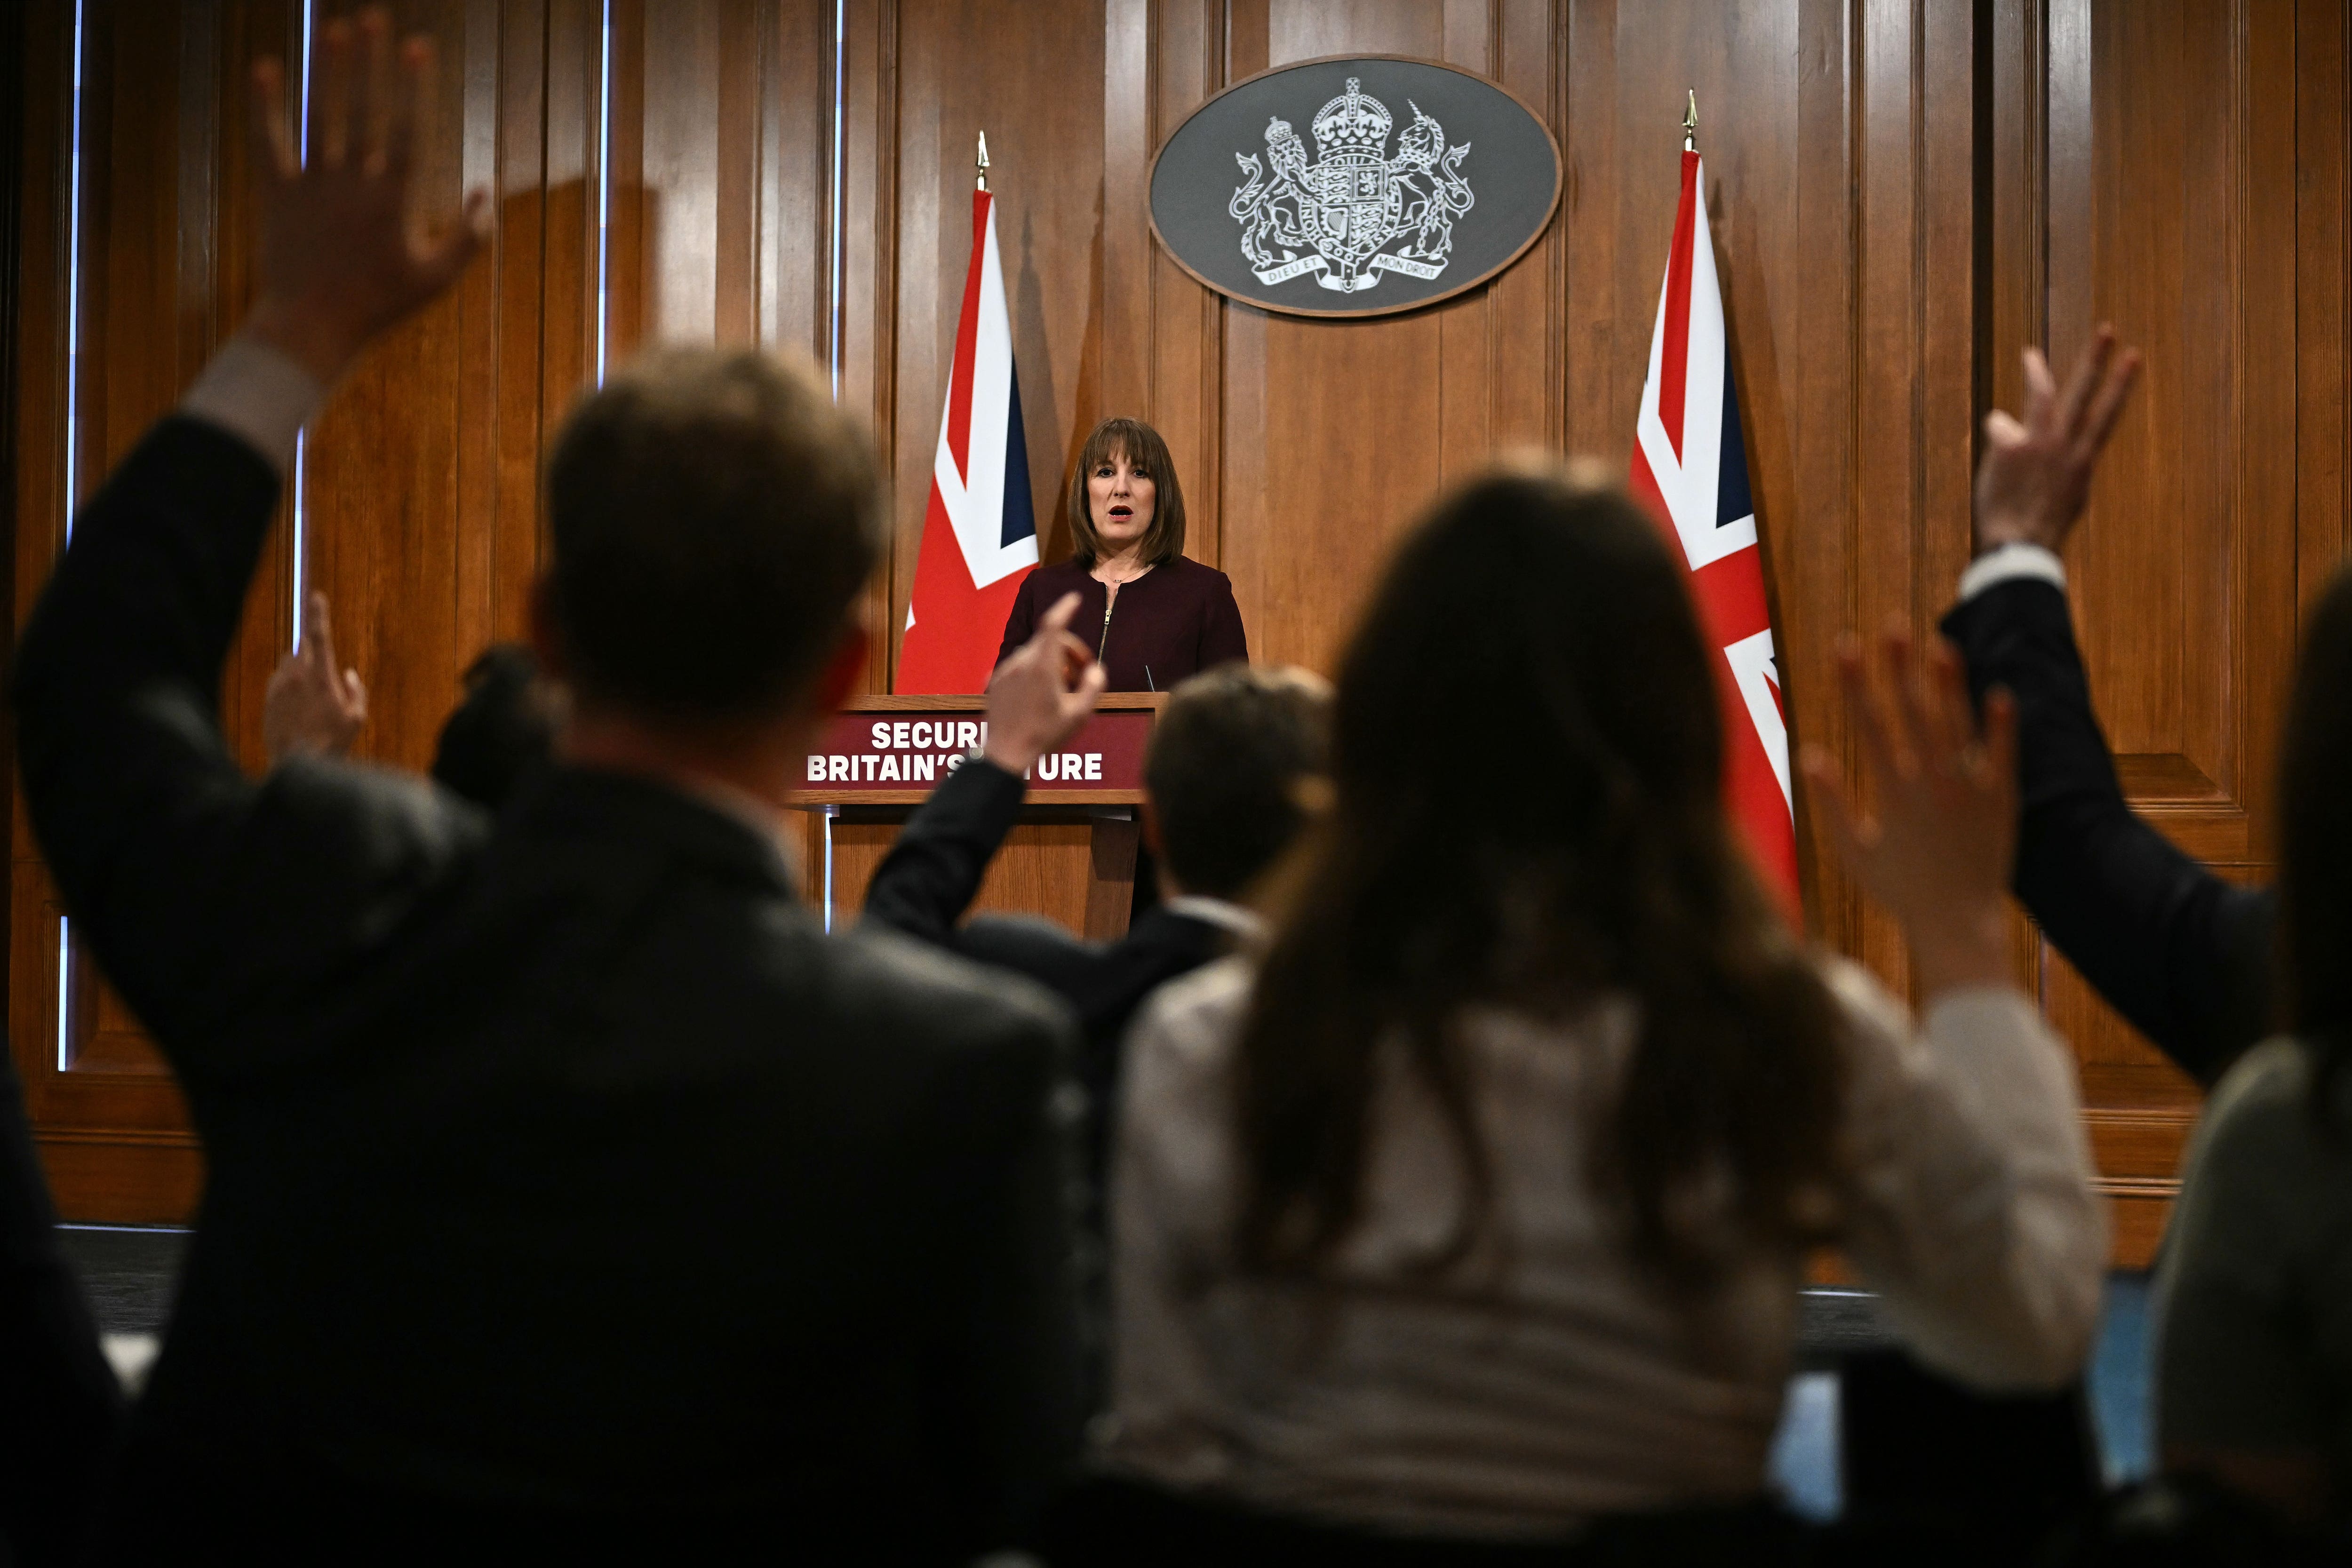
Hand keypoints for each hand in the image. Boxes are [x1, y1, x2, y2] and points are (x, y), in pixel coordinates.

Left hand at [241, 9, 488, 385]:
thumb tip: (488, 195)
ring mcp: (312, 185)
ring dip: (328, 69)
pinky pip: (269, 141)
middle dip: (371, 60)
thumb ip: (470, 240)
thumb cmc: (379, 308)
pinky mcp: (277, 194)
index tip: (418, 44)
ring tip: (336, 29)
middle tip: (375, 18)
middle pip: (364, 109)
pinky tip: (265, 66)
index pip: (406, 129)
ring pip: (322, 116)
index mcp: (392, 200)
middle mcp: (352, 182)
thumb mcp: (437, 282)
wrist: (310, 329)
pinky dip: (264, 104)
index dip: (413, 84)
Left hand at [265, 592, 368, 762]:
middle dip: (312, 653)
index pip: (319, 637)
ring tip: (310, 698)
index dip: (318, 614)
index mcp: (321, 677)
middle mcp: (297, 676)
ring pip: (289, 663)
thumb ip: (357, 691)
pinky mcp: (268, 697)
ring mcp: (279, 686)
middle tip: (322, 676)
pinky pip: (279, 680)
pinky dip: (288, 685)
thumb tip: (348, 674)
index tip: (316, 595)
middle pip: (302, 647)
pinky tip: (297, 708)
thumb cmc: (332, 741)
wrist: (296, 762)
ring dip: (300, 670)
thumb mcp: (357, 718)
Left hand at [982, 593, 1106, 774]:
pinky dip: (1033, 672)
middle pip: (1048, 641)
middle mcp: (1020, 663)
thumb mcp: (1079, 715)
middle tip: (1083, 672)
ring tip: (1061, 690)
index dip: (1065, 608)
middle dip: (1069, 650)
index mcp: (1041, 666)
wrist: (1006, 755)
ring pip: (1034, 654)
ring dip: (1051, 663)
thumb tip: (1095, 669)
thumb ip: (1093, 686)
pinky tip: (1040, 696)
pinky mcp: (995, 682)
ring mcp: (1005, 671)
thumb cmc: (1045, 735)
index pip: (1053, 625)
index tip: (1074, 599)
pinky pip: (1019, 667)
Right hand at [1801, 632, 2017, 997]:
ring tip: (1941, 645)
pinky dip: (2001, 725)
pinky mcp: (2000, 802)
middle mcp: (1931, 786)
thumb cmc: (1900, 892)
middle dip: (1901, 667)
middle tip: (1893, 626)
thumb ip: (1831, 804)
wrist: (1958, 925)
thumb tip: (1810, 753)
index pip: (1870, 725)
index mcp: (1892, 794)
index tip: (1846, 646)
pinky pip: (2003, 755)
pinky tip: (1998, 692)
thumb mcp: (1853, 852)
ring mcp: (1969, 791)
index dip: (1857, 683)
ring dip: (1948, 683)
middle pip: (1914, 713)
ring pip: (1958, 725)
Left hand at [1972, 324, 2140, 555]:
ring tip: (2031, 353)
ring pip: (2044, 396)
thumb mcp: (2067, 495)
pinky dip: (1998, 433)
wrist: (2022, 546)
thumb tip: (2063, 449)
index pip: (2106, 414)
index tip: (2132, 357)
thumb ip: (2064, 466)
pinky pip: (1999, 428)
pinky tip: (1997, 445)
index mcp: (2083, 459)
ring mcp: (2040, 443)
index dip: (2120, 384)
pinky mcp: (2012, 447)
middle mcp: (2065, 445)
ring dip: (2037, 371)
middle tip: (2108, 330)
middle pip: (2084, 393)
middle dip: (2097, 360)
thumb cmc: (2042, 528)